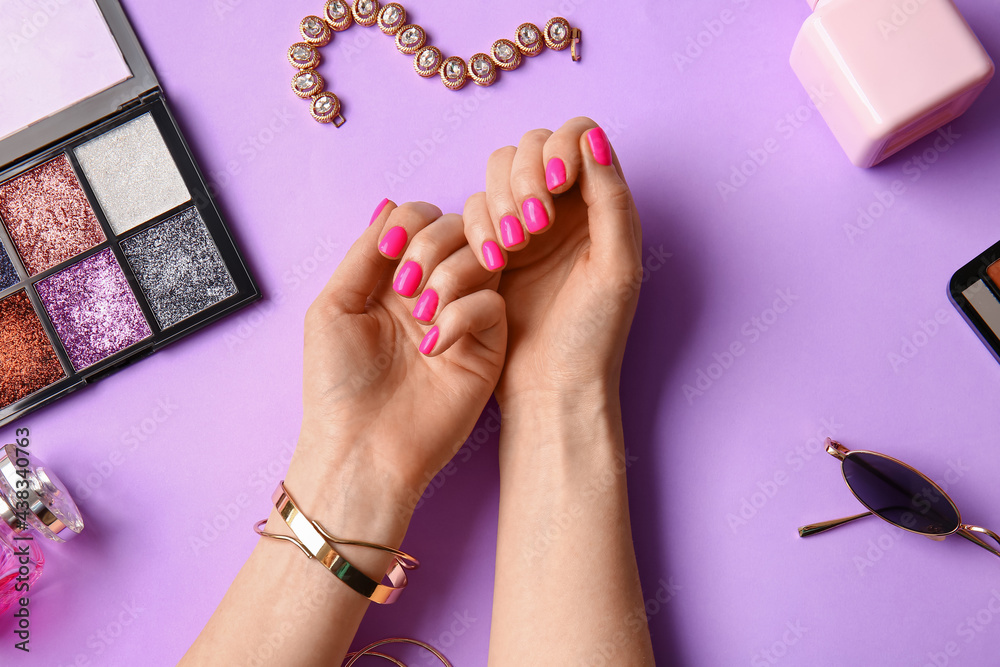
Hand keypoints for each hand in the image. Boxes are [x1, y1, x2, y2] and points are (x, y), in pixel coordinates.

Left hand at [291, 202, 505, 512]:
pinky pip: (492, 304)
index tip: (389, 250)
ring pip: (482, 259)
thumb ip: (364, 254)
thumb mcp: (335, 307)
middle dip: (431, 243)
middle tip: (405, 283)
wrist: (362, 450)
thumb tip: (389, 206)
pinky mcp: (487, 347)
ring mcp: (462, 317)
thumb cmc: (338, 385)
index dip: (411, 222)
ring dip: (449, 274)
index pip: (421, 221)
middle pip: (456, 229)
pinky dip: (464, 313)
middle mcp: (432, 290)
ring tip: (420, 313)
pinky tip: (435, 344)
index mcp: (394, 279)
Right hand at [462, 118, 641, 413]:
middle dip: (525, 177)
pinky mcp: (488, 246)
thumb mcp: (616, 266)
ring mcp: (522, 223)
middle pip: (529, 146)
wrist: (551, 386)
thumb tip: (593, 138)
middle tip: (533, 227)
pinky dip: (479, 227)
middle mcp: (562, 205)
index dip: (561, 148)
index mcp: (600, 203)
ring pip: (495, 173)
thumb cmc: (593, 333)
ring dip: (500, 202)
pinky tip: (495, 262)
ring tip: (513, 250)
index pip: (576, 136)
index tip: (558, 188)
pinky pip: (471, 211)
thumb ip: (611, 199)